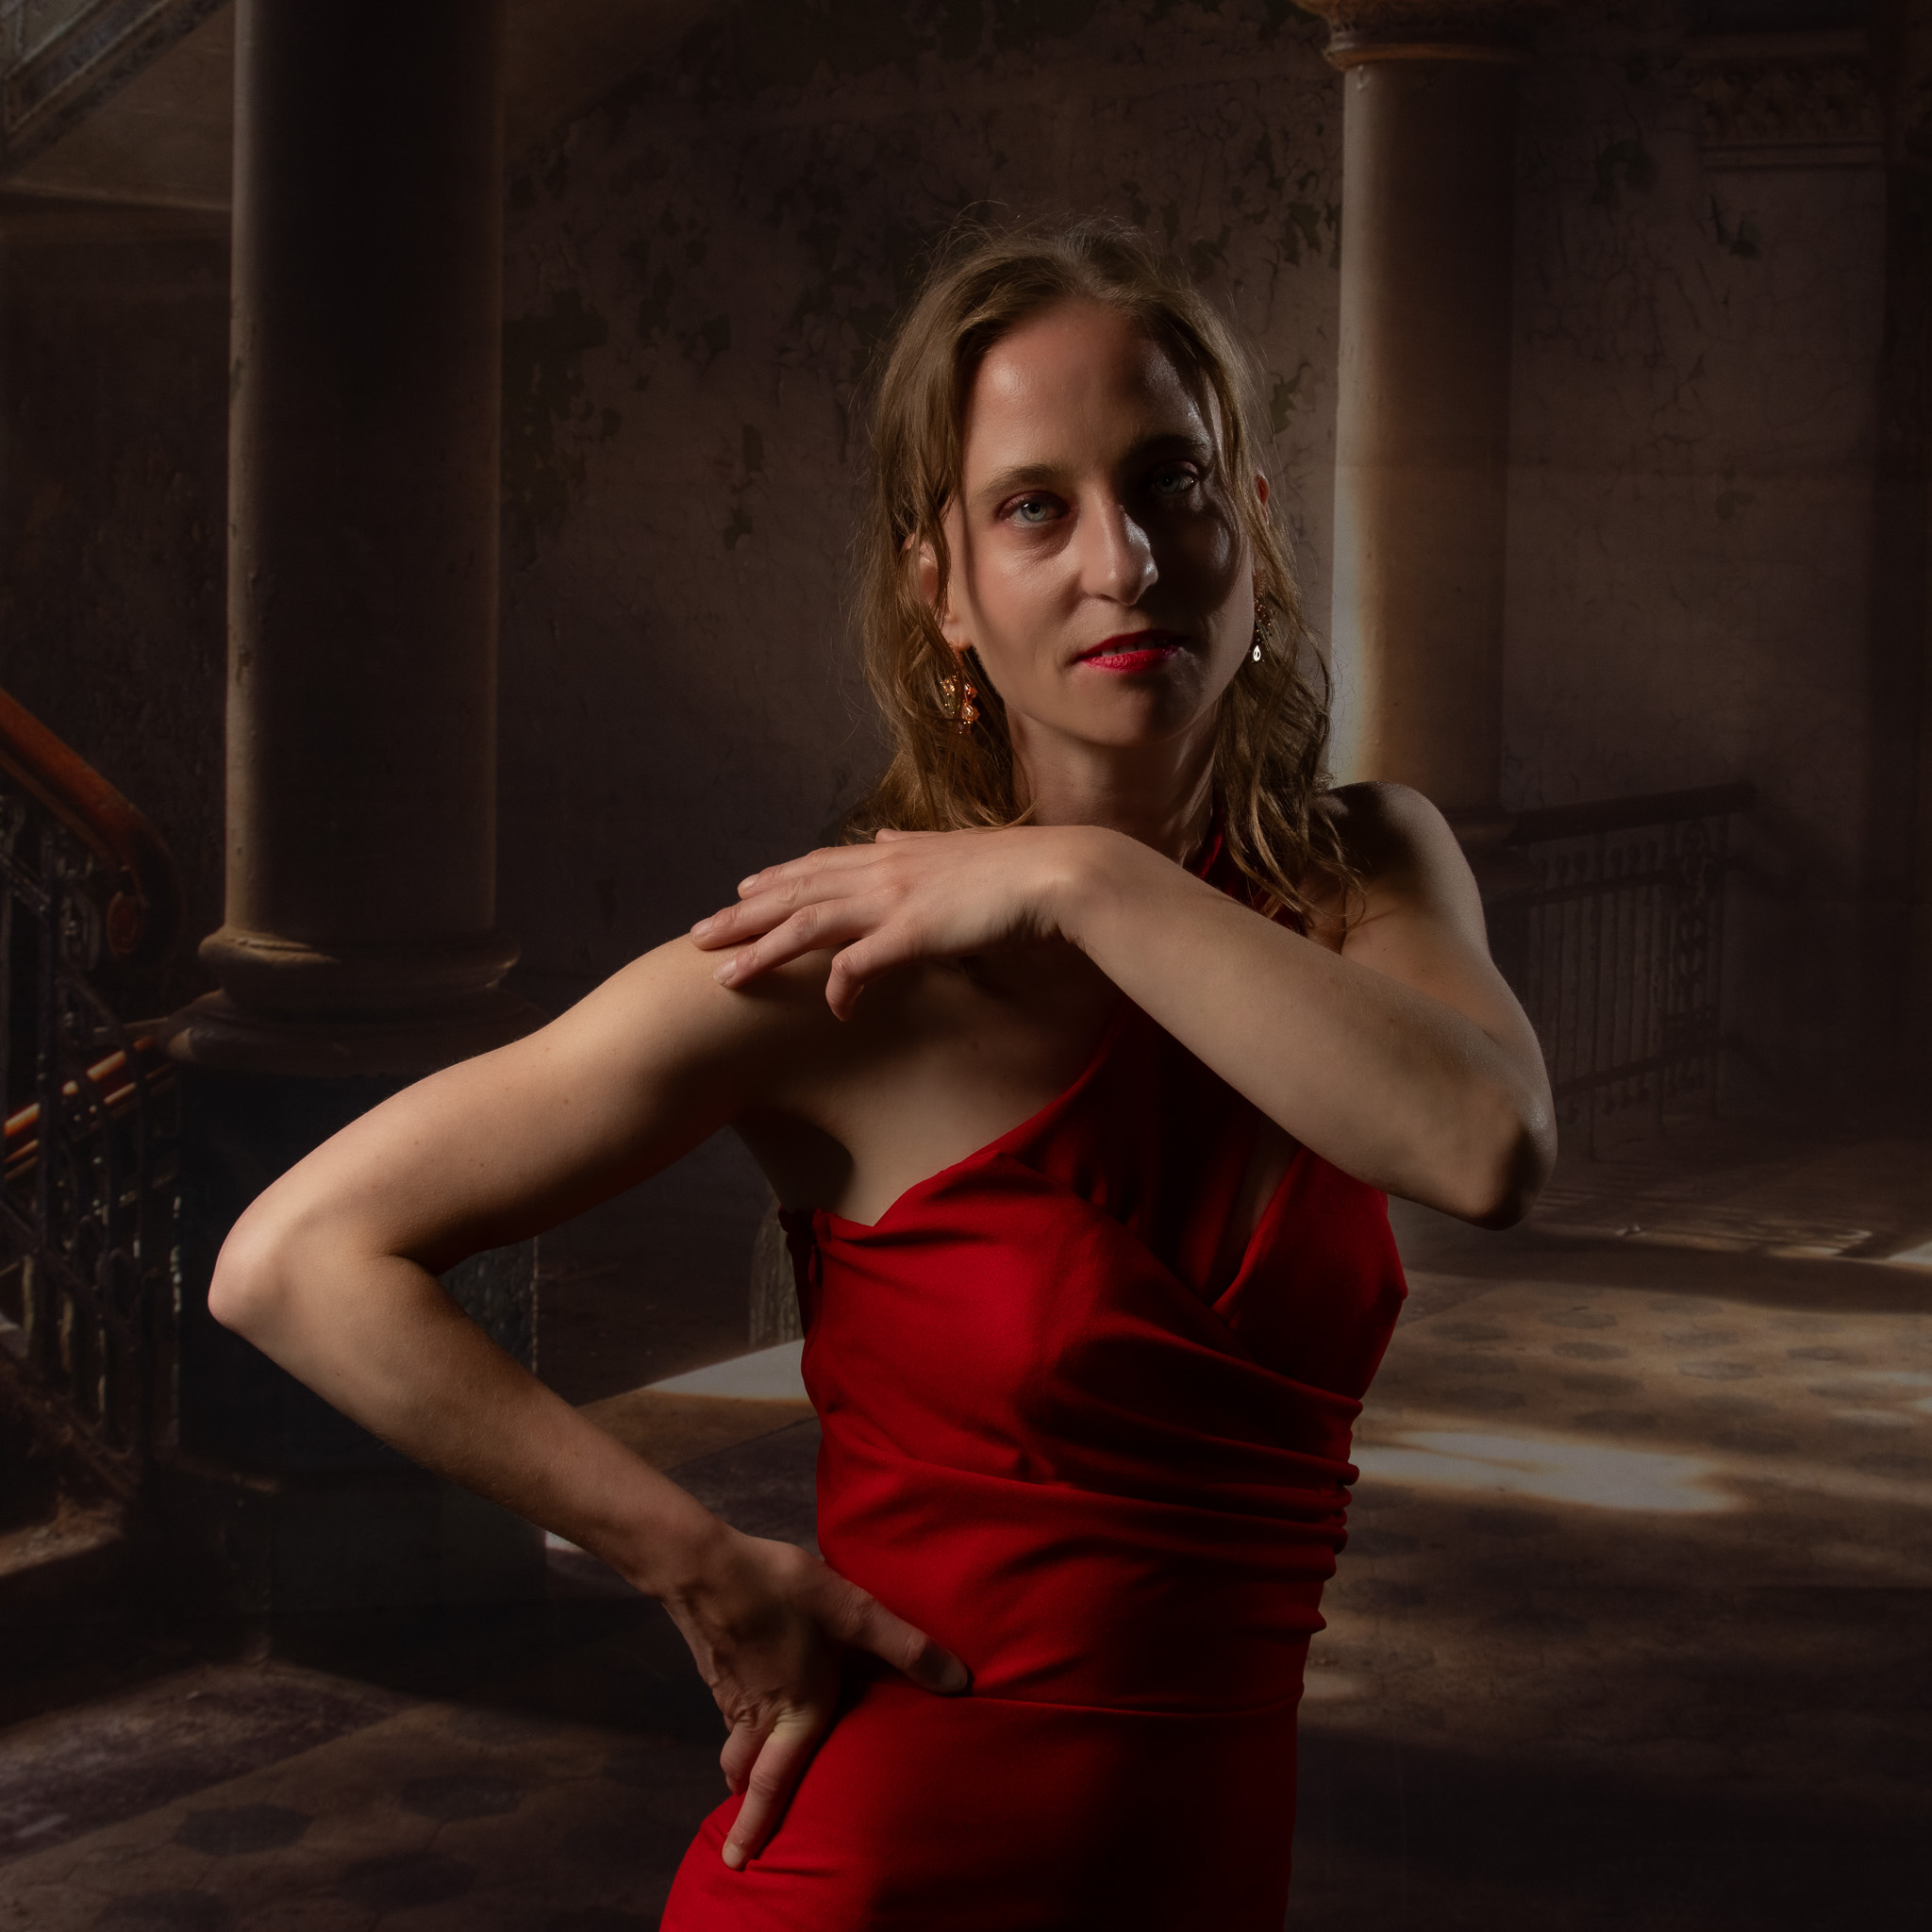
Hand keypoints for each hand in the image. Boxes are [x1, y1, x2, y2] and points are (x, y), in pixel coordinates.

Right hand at [661, 1525, 968, 1868]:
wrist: (703, 1567)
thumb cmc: (780, 1592)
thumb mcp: (853, 1612)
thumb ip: (905, 1648)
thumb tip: (959, 1683)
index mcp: (795, 1711)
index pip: (772, 1785)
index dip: (757, 1826)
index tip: (739, 1862)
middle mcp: (757, 1713)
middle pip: (743, 1773)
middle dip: (746, 1802)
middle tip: (748, 1824)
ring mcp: (729, 1692)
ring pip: (734, 1743)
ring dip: (741, 1765)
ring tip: (751, 1769)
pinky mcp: (716, 1669)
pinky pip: (728, 1713)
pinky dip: (738, 1725)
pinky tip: (754, 1699)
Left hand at [689, 825, 1104, 1017]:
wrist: (1062, 873)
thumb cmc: (1020, 870)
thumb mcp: (957, 851)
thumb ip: (914, 848)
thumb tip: (883, 837)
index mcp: (894, 854)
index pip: (818, 865)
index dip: (774, 879)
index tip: (738, 892)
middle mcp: (884, 870)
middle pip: (795, 893)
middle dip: (742, 916)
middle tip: (697, 936)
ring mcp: (895, 900)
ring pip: (808, 924)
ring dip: (763, 950)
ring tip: (725, 977)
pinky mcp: (914, 933)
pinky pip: (859, 965)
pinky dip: (838, 987)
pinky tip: (829, 1010)